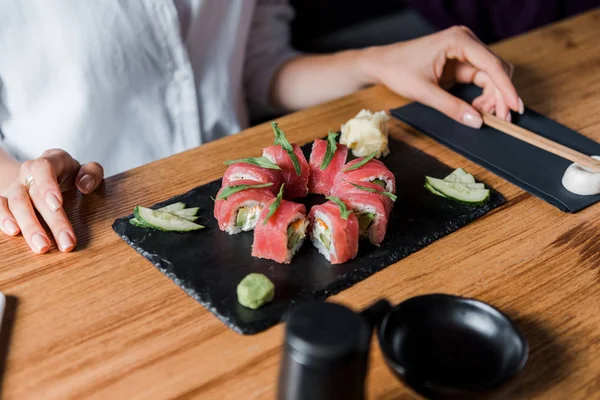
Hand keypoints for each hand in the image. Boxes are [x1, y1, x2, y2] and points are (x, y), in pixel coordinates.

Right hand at [0, 149, 103, 253]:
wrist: (41, 175)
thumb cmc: (70, 174)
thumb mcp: (86, 170)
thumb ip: (92, 172)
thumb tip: (84, 185)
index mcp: (51, 160)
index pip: (44, 167)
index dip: (48, 185)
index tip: (57, 205)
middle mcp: (29, 171)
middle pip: (34, 193)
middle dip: (52, 220)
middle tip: (65, 242)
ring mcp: (16, 185)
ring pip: (17, 203)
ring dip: (30, 226)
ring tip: (42, 246)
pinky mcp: (6, 199)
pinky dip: (3, 218)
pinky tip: (13, 232)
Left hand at [361, 26, 521, 127]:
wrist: (382, 64)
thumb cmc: (398, 71)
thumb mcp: (424, 92)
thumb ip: (451, 107)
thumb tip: (477, 121)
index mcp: (458, 40)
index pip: (492, 65)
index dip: (506, 88)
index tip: (515, 107)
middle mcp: (466, 41)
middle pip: (496, 70)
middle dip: (500, 95)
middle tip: (500, 120)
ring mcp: (464, 51)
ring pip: (490, 76)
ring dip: (492, 97)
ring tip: (484, 115)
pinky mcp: (460, 62)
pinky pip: (480, 79)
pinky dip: (482, 95)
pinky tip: (476, 108)